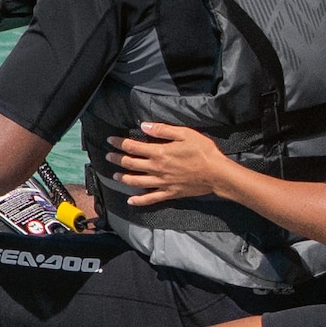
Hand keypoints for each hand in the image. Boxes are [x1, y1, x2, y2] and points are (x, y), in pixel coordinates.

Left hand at [105, 123, 245, 208]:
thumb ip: (162, 130)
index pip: (132, 147)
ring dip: (123, 178)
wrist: (216, 174)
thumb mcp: (185, 134)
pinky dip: (139, 200)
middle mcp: (157, 168)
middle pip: (130, 164)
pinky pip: (150, 198)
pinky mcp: (168, 193)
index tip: (110, 140)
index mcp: (159, 152)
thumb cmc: (202, 151)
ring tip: (115, 175)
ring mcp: (161, 183)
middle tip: (108, 156)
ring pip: (136, 181)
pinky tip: (130, 200)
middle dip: (117, 159)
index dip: (119, 143)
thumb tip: (143, 126)